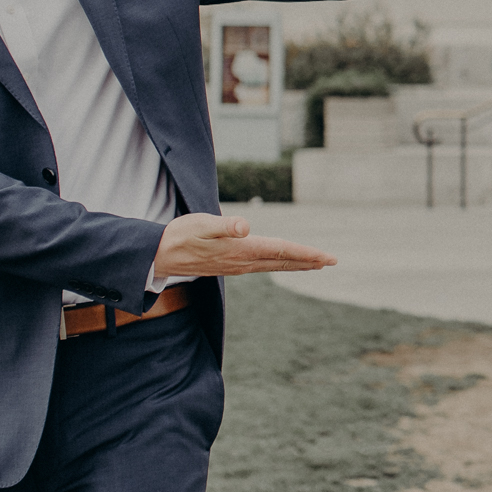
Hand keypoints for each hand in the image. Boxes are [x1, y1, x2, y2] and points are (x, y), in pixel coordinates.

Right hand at [154, 213, 336, 277]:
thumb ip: (224, 226)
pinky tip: (284, 262)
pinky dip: (280, 263)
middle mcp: (243, 261)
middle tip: (333, 261)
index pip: (282, 251)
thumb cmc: (179, 236)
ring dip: (297, 264)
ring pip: (275, 265)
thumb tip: (245, 226)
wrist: (159, 256)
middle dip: (309, 261)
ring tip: (316, 263)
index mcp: (242, 250)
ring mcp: (238, 266)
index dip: (306, 253)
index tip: (327, 257)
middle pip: (284, 262)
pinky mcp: (231, 265)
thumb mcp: (201, 225)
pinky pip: (263, 265)